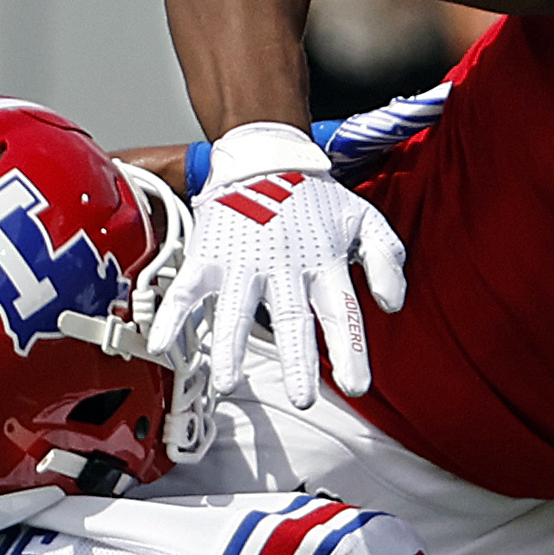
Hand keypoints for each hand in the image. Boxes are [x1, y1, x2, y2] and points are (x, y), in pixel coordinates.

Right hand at [158, 122, 408, 416]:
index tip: (356, 386)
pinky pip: (186, 289)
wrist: (266, 157)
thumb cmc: (315, 200)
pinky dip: (171, 316)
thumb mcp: (364, 220)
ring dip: (229, 346)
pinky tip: (162, 346)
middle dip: (297, 360)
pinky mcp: (208, 256)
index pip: (341, 310)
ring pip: (234, 309)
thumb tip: (392, 306)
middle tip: (302, 397)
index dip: (349, 348)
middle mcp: (284, 266)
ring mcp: (242, 262)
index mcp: (324, 263)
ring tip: (227, 381)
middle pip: (291, 318)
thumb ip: (387, 260)